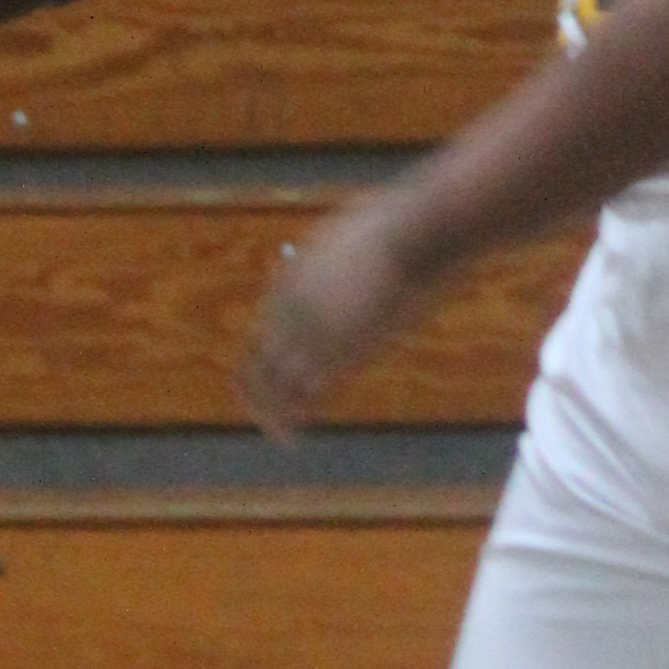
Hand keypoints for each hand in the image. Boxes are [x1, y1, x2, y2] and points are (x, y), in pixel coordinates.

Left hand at [245, 190, 424, 437]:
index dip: (262, 360)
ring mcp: (313, 331)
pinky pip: (306, 393)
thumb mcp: (349, 242)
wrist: (411, 234)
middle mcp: (290, 310)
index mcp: (288, 283)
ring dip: (273, 413)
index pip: (259, 332)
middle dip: (258, 393)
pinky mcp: (340, 350)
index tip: (268, 379)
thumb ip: (332, 263)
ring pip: (276, 384)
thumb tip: (338, 268)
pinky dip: (294, 418)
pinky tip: (294, 435)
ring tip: (280, 437)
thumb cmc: (394, 231)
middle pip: (257, 361)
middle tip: (263, 415)